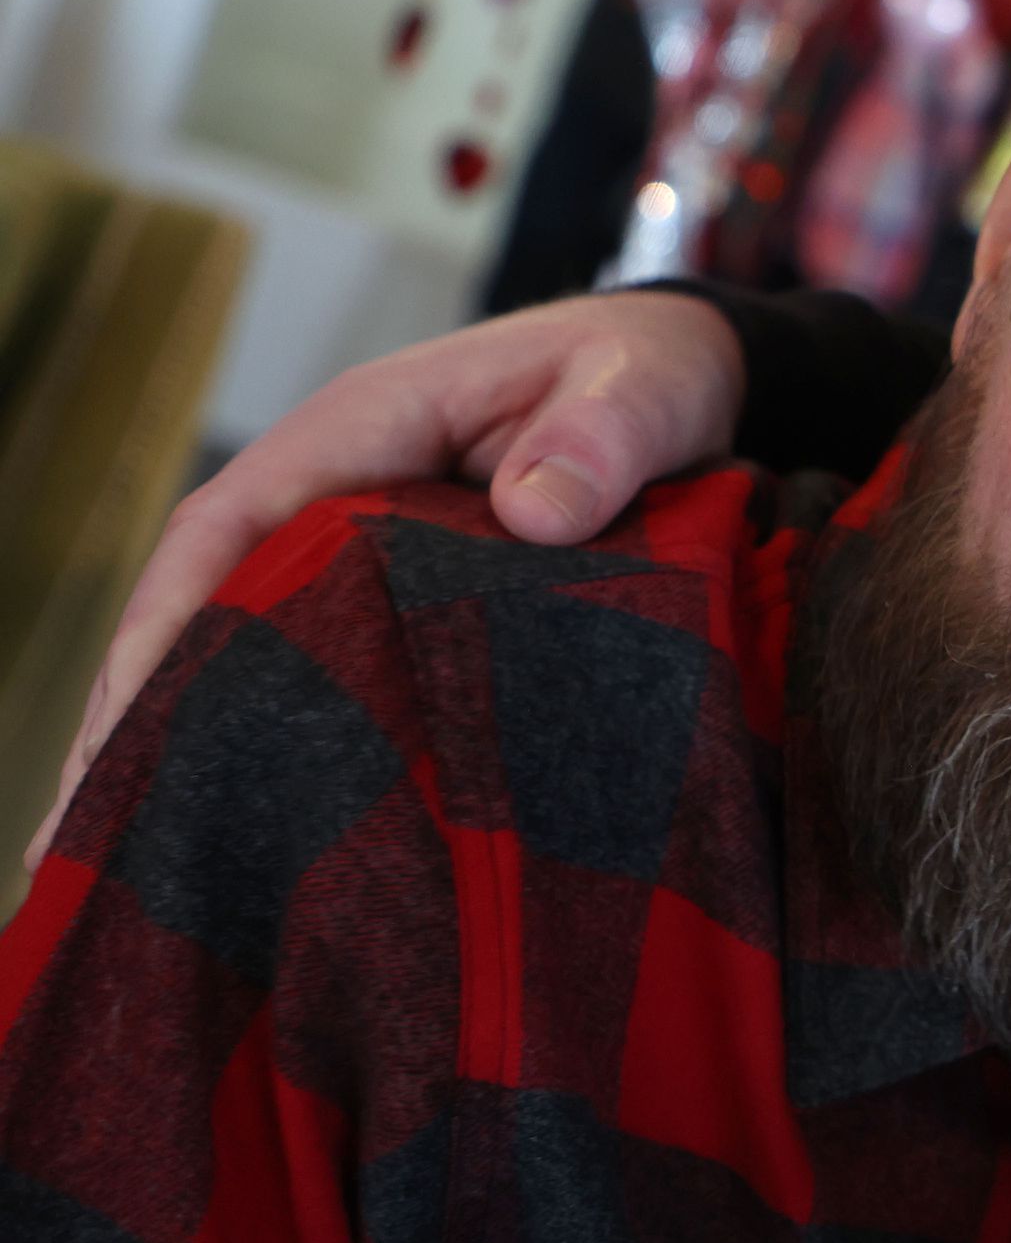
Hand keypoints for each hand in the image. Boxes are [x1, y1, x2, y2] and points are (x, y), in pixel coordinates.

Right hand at [26, 290, 746, 870]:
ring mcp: (366, 549)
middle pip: (208, 605)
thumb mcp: (644, 389)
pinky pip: (324, 669)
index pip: (230, 526)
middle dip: (143, 718)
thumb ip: (603, 437)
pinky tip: (259, 837)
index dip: (169, 627)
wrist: (682, 379)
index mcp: (367, 428)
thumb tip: (538, 510)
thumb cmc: (648, 372)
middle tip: (96, 849)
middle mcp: (341, 489)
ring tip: (139, 870)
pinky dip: (281, 741)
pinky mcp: (403, 599)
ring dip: (192, 745)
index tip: (127, 733)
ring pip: (254, 650)